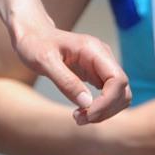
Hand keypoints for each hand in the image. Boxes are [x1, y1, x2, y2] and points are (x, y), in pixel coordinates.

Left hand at [9, 19, 130, 123]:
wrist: (32, 35)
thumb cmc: (35, 43)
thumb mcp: (44, 61)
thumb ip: (65, 81)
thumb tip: (87, 103)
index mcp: (94, 50)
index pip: (118, 79)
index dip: (108, 101)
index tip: (87, 113)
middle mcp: (103, 57)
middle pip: (122, 90)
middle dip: (105, 110)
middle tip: (79, 119)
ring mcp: (101, 66)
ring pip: (119, 96)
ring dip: (104, 112)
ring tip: (78, 117)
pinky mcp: (96, 75)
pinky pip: (109, 96)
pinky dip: (100, 108)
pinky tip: (81, 111)